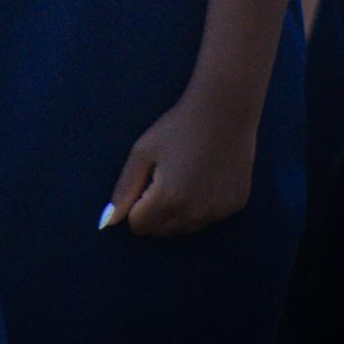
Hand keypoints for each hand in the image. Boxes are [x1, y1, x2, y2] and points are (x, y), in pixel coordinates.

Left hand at [100, 87, 257, 238]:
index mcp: (168, 199)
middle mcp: (194, 213)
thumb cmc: (178, 127)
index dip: (136, 205)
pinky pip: (208, 219)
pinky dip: (202, 206)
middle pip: (160, 232)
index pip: (138, 226)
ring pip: (184, 229)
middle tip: (164, 177)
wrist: (224, 110)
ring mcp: (217, 212)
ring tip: (185, 176)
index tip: (146, 181)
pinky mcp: (234, 207)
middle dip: (154, 212)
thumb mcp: (142, 152)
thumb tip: (109, 221)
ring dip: (178, 212)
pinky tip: (206, 176)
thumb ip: (124, 189)